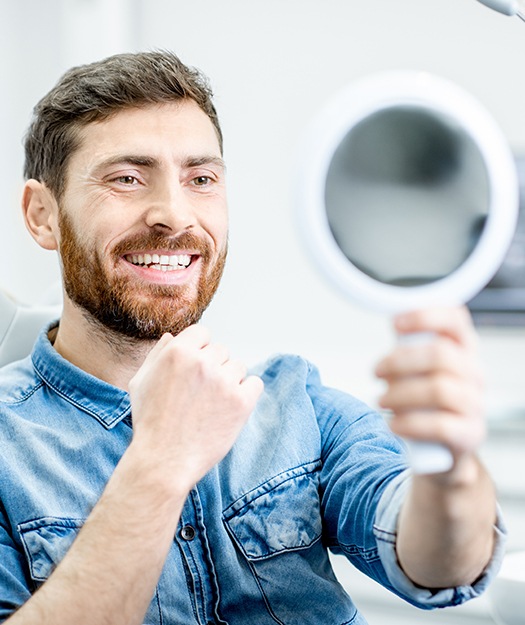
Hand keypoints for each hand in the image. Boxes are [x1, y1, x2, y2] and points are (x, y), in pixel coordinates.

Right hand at [128, 325, 262, 491]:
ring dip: (229, 381)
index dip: (199, 350)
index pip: (202, 333)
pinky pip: (255, 384)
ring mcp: (223, 381)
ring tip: (212, 404)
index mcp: (178, 352)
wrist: (164, 461)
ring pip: (238, 366)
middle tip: (201, 394)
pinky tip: (230, 408)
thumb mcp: (141, 382)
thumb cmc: (150, 423)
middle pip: (221, 350)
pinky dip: (247, 394)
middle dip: (213, 367)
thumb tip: (173, 336)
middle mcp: (202, 362)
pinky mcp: (241, 402)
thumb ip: (158, 355)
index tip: (196, 370)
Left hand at [375, 307, 485, 466]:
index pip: (456, 320)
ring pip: (439, 389)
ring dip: (400, 393)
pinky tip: (393, 424)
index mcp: (463, 349)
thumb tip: (393, 324)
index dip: (425, 316)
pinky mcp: (470, 434)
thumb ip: (409, 347)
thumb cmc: (426, 400)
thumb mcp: (419, 369)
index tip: (395, 323)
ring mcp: (475, 404)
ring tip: (381, 400)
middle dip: (400, 361)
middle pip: (441, 355)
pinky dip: (409, 423)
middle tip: (377, 371)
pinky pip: (440, 425)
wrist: (442, 449)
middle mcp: (474, 373)